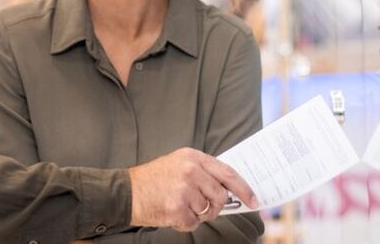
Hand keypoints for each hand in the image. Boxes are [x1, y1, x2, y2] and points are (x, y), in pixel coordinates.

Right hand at [129, 148, 257, 231]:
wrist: (126, 192)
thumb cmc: (154, 179)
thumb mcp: (179, 164)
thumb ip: (203, 172)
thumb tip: (228, 191)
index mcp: (193, 157)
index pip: (228, 173)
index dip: (244, 189)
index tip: (254, 200)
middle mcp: (190, 171)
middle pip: (220, 196)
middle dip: (215, 206)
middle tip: (202, 207)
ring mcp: (184, 190)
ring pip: (208, 211)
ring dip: (196, 214)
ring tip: (179, 205)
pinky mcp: (176, 208)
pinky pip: (193, 223)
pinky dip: (184, 223)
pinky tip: (172, 213)